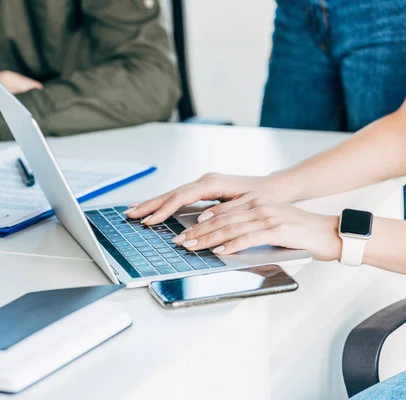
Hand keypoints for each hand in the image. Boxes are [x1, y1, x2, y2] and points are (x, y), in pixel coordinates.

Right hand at [125, 173, 285, 224]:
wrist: (274, 187)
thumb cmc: (263, 196)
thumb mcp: (245, 204)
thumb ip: (222, 211)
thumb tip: (200, 219)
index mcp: (212, 183)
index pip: (181, 196)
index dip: (163, 209)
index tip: (150, 221)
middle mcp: (204, 181)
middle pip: (171, 193)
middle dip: (150, 205)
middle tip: (131, 214)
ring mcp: (202, 184)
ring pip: (172, 194)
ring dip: (153, 204)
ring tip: (135, 211)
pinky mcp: (203, 190)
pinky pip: (179, 197)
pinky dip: (164, 203)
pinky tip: (154, 209)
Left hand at [170, 196, 341, 260]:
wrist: (329, 233)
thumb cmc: (299, 231)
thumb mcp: (269, 221)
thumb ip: (248, 224)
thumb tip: (223, 238)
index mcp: (255, 201)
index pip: (220, 211)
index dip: (199, 222)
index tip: (183, 230)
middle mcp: (259, 205)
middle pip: (220, 219)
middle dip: (197, 231)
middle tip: (180, 240)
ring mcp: (267, 216)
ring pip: (230, 228)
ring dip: (207, 239)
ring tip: (192, 247)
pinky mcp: (277, 229)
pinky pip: (248, 237)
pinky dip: (231, 245)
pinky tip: (219, 251)